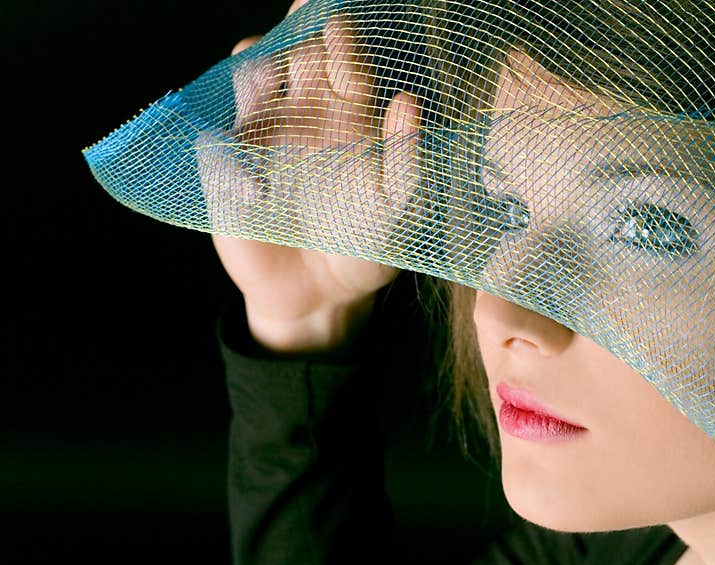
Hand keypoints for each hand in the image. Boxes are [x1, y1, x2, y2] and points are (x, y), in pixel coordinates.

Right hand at [198, 0, 420, 352]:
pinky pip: (215, 137)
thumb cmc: (364, 248)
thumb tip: (407, 100)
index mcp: (350, 121)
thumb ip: (405, 159)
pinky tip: (247, 161)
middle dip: (297, 31)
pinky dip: (224, 138)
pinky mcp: (229, 169)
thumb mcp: (396, 209)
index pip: (345, 64)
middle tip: (302, 13)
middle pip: (296, 55)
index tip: (340, 29)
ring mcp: (264, 137)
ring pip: (249, 79)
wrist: (318, 295)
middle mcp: (306, 117)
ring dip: (253, 64)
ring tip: (265, 69)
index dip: (342, 42)